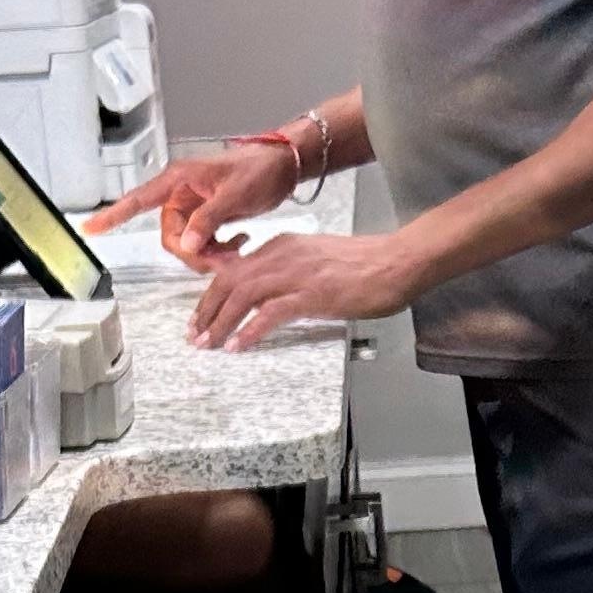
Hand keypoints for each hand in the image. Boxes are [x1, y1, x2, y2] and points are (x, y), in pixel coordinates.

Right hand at [88, 133, 298, 267]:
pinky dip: (217, 251)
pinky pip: (201, 244)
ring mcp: (193, 208)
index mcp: (178, 181)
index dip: (112, 215)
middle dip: (193, 253)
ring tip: (236, 250)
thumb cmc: (258, 169)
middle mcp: (180, 194)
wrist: (282, 167)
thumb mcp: (233, 195)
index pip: (137, 200)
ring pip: (187, 245)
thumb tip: (187, 243)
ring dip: (208, 255)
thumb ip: (208, 220)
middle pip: (170, 237)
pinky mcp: (207, 218)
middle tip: (224, 259)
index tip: (89, 229)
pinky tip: (239, 244)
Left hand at [191, 226, 413, 349]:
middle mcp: (283, 255)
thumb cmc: (365, 265)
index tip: (202, 317)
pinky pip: (271, 312)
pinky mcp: (312, 294)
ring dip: (221, 322)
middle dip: (207, 310)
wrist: (396, 261)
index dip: (212, 295)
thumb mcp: (317, 260)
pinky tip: (239, 346)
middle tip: (196, 336)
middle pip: (230, 281)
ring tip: (210, 344)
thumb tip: (273, 297)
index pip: (235, 269)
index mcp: (283, 246)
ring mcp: (296, 274)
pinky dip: (250, 330)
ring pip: (243, 295)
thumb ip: (292, 272)